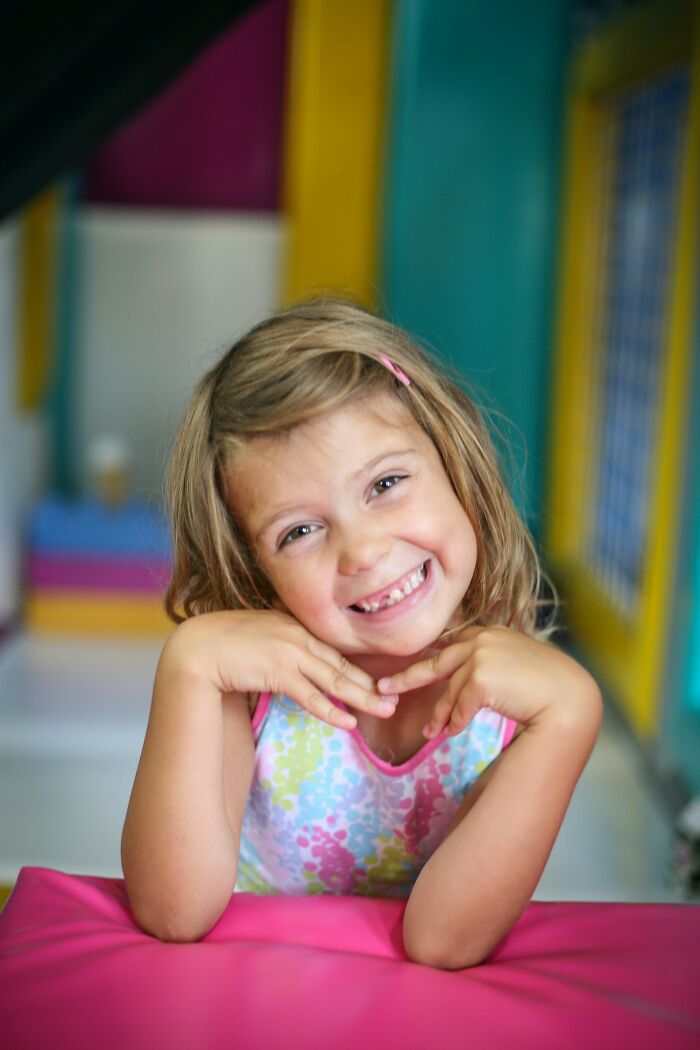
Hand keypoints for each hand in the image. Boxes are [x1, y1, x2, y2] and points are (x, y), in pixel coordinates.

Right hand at [162, 608, 397, 729]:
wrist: (197, 647)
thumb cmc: (221, 644)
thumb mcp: (258, 639)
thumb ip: (278, 647)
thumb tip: (290, 665)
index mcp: (293, 625)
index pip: (333, 651)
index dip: (357, 668)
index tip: (377, 681)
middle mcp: (297, 635)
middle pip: (341, 665)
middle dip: (370, 684)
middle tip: (395, 697)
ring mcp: (290, 652)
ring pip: (334, 680)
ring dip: (362, 698)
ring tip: (384, 711)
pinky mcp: (279, 671)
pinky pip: (312, 696)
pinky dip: (332, 710)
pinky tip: (349, 721)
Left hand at [377, 625, 600, 738]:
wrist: (569, 696)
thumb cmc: (548, 685)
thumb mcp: (514, 664)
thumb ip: (489, 664)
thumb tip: (463, 685)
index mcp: (489, 633)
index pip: (451, 647)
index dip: (429, 661)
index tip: (410, 671)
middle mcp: (482, 639)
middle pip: (435, 661)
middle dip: (407, 677)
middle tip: (384, 689)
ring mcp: (480, 656)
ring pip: (449, 692)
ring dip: (439, 715)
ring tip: (431, 733)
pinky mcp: (481, 678)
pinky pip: (460, 706)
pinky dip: (454, 722)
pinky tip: (451, 734)